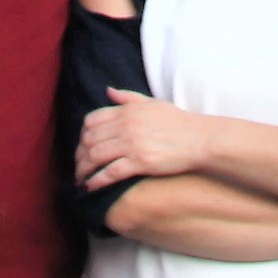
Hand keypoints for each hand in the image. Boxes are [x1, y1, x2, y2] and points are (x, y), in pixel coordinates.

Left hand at [73, 92, 218, 189]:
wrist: (199, 139)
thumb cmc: (178, 121)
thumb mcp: (152, 103)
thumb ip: (128, 97)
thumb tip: (107, 91)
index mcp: (127, 110)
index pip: (92, 120)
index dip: (82, 135)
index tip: (82, 146)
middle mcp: (126, 125)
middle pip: (90, 140)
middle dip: (79, 155)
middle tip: (77, 166)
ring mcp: (132, 144)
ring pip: (95, 156)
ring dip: (83, 169)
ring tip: (80, 178)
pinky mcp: (140, 162)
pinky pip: (110, 172)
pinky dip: (96, 181)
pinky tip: (89, 187)